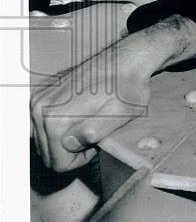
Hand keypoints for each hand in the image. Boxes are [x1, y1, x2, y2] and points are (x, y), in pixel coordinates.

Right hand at [30, 15, 195, 171]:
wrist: (128, 58)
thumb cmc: (128, 87)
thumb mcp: (121, 115)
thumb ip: (94, 132)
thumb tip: (70, 143)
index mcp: (55, 118)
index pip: (57, 163)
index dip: (80, 158)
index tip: (96, 141)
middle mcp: (40, 108)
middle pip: (47, 152)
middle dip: (71, 149)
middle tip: (94, 131)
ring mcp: (40, 98)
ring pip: (44, 139)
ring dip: (65, 137)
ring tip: (89, 121)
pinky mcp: (43, 92)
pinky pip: (43, 124)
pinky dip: (60, 124)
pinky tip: (79, 114)